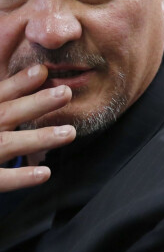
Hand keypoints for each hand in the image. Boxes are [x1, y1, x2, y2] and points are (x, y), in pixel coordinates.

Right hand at [0, 65, 75, 191]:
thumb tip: (39, 71)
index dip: (18, 83)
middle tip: (66, 92)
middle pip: (5, 114)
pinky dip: (20, 177)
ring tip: (69, 133)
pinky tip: (45, 173)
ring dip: (39, 138)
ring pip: (7, 144)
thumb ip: (6, 93)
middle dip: (36, 104)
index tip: (42, 71)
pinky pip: (0, 180)